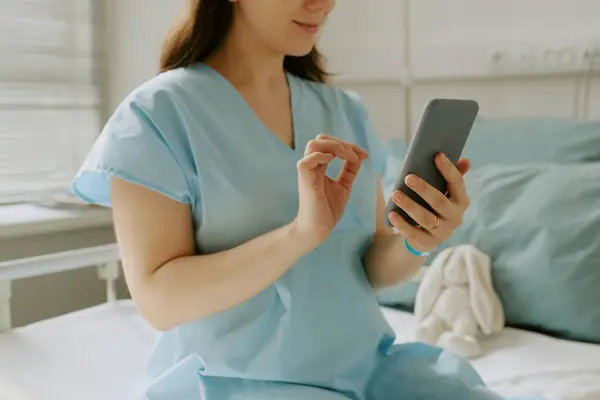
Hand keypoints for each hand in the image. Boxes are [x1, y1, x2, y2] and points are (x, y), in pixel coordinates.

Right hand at [293, 133, 367, 248]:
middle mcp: (312, 166)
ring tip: (347, 157)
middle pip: (321, 139)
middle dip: (341, 143)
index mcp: (320, 166)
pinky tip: (332, 162)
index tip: (365, 155)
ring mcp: (307, 172)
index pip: (331, 144)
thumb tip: (359, 156)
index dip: (349, 146)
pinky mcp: (304, 180)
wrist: (319, 228)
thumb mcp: (344, 185)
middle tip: (355, 155)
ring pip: (313, 144)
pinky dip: (321, 156)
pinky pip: (306, 160)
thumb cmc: (328, 209)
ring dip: (334, 146)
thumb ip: (349, 170)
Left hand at [388, 153, 470, 252]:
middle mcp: (455, 217)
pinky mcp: (428, 242)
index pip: (457, 183)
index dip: (448, 169)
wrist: (429, 236)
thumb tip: (464, 160)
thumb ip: (453, 177)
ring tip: (395, 194)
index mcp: (461, 201)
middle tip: (408, 177)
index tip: (437, 155)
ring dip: (410, 205)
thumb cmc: (436, 206)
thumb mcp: (446, 193)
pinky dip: (402, 224)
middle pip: (439, 202)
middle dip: (424, 189)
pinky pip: (413, 233)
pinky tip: (391, 214)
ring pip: (425, 218)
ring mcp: (442, 232)